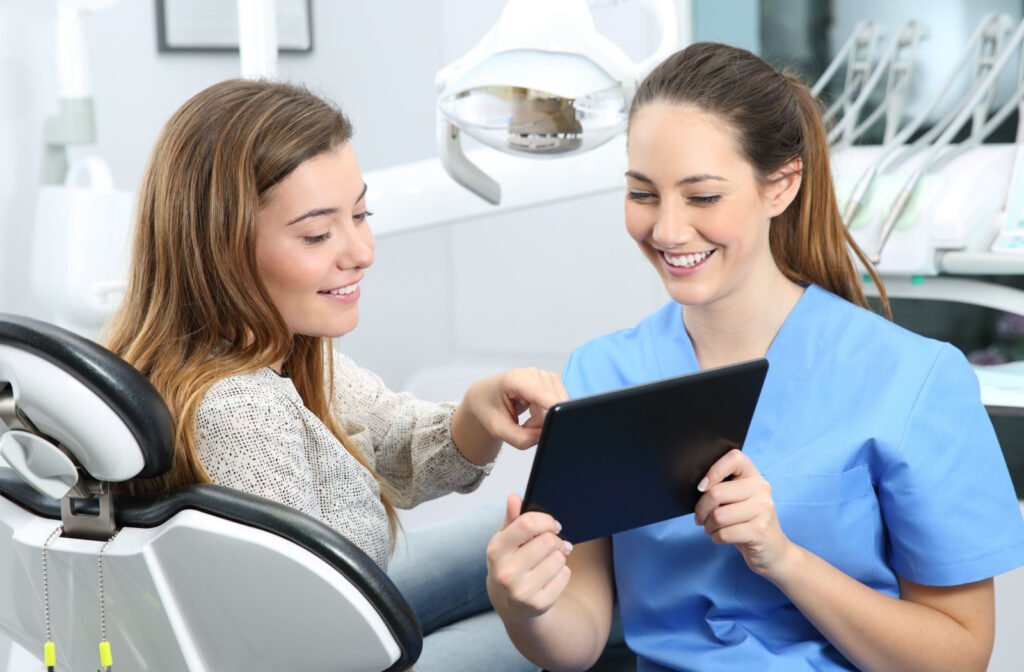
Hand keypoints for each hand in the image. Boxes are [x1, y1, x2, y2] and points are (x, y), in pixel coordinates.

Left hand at [452, 367, 566, 463]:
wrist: (485, 397)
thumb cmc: (489, 409)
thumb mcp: (498, 430)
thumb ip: (522, 439)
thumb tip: (547, 436)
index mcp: (515, 379)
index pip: (544, 396)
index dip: (553, 412)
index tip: (559, 425)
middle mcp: (533, 373)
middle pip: (550, 407)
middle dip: (540, 424)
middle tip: (522, 425)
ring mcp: (545, 375)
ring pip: (555, 408)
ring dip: (543, 420)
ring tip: (526, 417)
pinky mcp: (552, 381)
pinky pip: (557, 405)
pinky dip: (546, 414)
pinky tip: (533, 411)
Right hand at [486, 494, 572, 621]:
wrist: (510, 604)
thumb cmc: (510, 563)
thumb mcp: (506, 541)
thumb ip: (512, 519)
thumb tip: (514, 497)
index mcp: (496, 551)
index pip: (527, 525)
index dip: (545, 520)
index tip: (551, 524)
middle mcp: (506, 573)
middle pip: (547, 541)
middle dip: (554, 539)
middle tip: (553, 543)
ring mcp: (522, 592)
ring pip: (558, 558)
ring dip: (559, 556)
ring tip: (550, 560)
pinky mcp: (539, 604)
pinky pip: (565, 575)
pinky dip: (562, 572)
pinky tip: (551, 576)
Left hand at [693, 449, 793, 579]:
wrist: (773, 550)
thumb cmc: (747, 522)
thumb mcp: (738, 500)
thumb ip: (723, 489)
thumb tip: (698, 488)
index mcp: (754, 476)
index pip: (734, 458)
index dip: (713, 471)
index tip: (702, 487)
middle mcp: (761, 489)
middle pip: (716, 493)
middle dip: (701, 509)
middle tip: (700, 517)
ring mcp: (763, 510)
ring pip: (718, 516)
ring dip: (708, 526)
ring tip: (711, 528)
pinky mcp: (760, 531)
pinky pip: (724, 534)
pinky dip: (715, 538)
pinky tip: (720, 537)